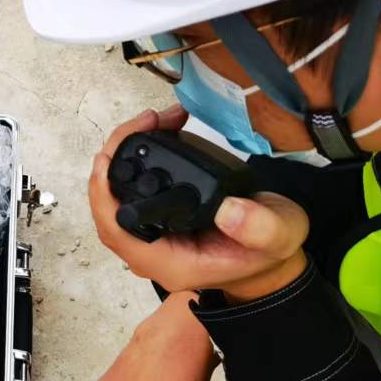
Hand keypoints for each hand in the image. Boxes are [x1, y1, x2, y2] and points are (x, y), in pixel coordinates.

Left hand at [89, 108, 310, 301]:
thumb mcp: (278, 238)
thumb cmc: (270, 254)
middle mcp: (152, 248)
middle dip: (118, 157)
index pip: (116, 230)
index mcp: (169, 261)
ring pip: (121, 191)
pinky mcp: (161, 216)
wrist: (272, 259)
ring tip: (158, 119)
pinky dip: (144, 155)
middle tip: (145, 122)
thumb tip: (227, 208)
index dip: (103, 195)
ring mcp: (154, 232)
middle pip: (111, 204)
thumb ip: (257, 227)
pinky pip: (137, 186)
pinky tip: (160, 130)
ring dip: (131, 151)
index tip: (108, 159)